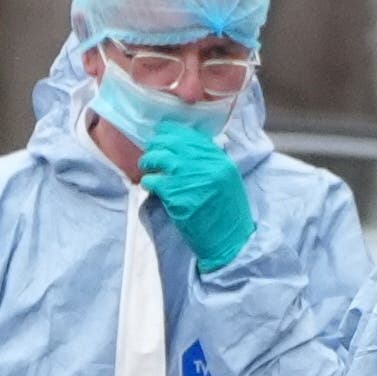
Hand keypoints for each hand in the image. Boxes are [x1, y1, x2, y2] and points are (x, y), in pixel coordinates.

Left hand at [137, 125, 255, 269]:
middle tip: (151, 155)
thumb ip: (209, 162)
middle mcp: (205, 164)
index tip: (161, 137)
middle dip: (156, 147)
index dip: (169, 134)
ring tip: (147, 170)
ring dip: (148, 163)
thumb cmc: (227, 214)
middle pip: (170, 143)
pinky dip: (148, 183)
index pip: (187, 135)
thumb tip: (184, 148)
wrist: (229, 241)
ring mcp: (189, 178)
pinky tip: (151, 188)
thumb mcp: (227, 180)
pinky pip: (153, 181)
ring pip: (158, 158)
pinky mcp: (176, 195)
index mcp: (218, 159)